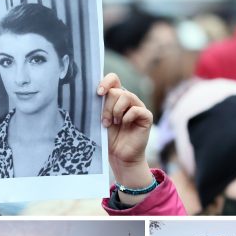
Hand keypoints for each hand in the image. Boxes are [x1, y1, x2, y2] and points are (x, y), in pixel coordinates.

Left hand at [97, 73, 153, 204]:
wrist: (120, 157)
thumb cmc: (108, 139)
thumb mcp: (99, 120)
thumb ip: (97, 106)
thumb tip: (89, 94)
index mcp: (115, 98)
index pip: (113, 79)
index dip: (106, 82)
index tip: (98, 93)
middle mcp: (128, 100)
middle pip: (116, 91)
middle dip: (107, 107)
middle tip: (105, 122)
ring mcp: (138, 107)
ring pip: (126, 96)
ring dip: (116, 111)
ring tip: (114, 124)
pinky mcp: (146, 116)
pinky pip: (137, 110)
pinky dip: (128, 117)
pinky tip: (125, 125)